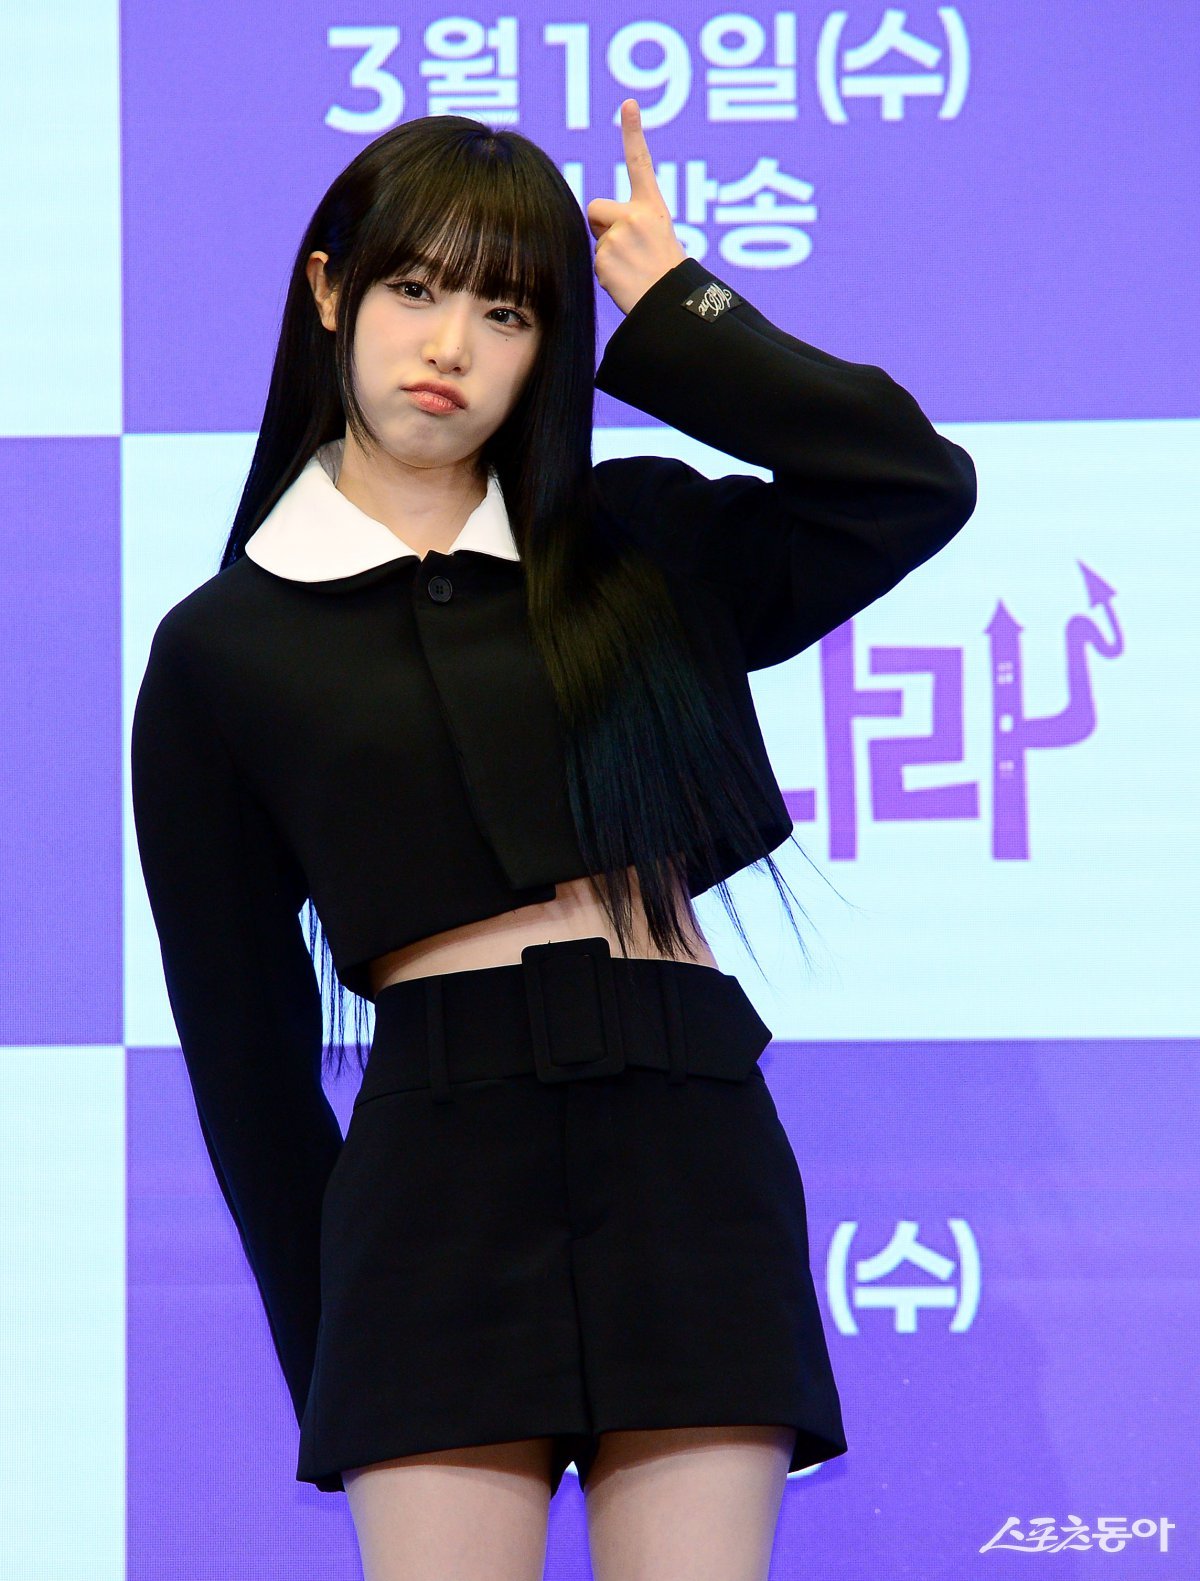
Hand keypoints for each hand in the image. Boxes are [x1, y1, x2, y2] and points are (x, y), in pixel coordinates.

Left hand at [587, 99, 687, 315]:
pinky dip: (607, 276)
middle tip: (627, 251)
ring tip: (633, 273)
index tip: (628, 103)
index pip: (640, 163)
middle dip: (601, 227)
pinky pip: (595, 264)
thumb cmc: (666, 276)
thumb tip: (598, 226)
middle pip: (596, 209)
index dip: (633, 132)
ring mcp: (618, 236)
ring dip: (607, 257)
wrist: (671, 306)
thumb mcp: (655, 240)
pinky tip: (626, 284)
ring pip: (595, 242)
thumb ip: (629, 224)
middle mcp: (635, 215)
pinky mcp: (604, 258)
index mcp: (652, 208)